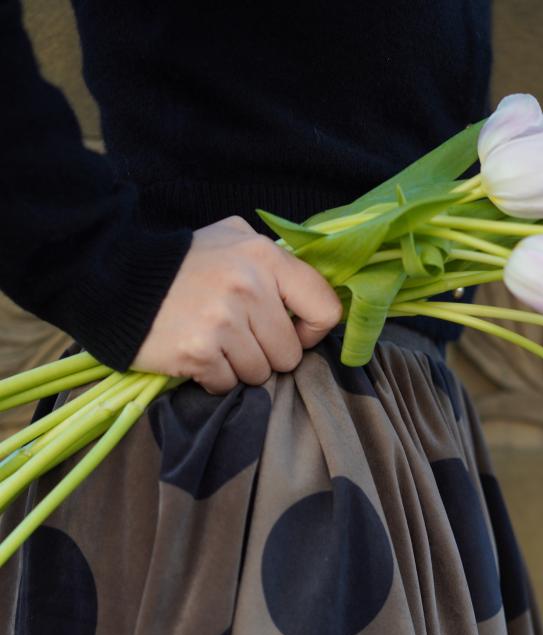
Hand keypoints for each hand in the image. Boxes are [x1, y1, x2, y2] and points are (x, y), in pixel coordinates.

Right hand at [130, 215, 342, 393]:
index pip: (325, 309)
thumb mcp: (230, 239)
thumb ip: (272, 261)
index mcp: (263, 256)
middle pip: (290, 354)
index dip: (312, 331)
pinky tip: (195, 355)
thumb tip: (307, 297)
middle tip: (236, 337)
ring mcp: (223, 321)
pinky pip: (228, 385)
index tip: (292, 332)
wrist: (114, 278)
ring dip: (239, 367)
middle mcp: (248, 287)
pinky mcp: (200, 352)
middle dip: (267, 354)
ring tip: (213, 342)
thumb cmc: (181, 264)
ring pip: (261, 374)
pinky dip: (213, 378)